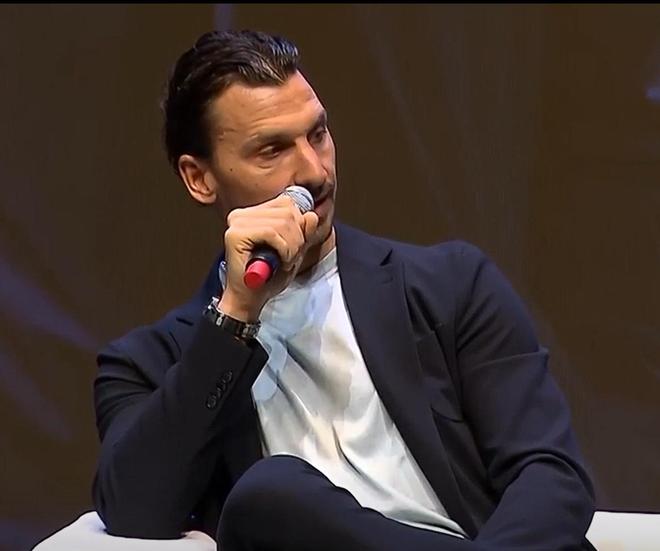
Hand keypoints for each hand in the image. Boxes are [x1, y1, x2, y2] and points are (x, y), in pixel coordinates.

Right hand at [218, 194, 318, 321]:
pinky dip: (284, 249)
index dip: (300, 225)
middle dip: (298, 238)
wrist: (250, 299)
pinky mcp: (235, 234)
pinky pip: (272, 232)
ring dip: (292, 247)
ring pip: (283, 221)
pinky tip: (279, 262)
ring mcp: (237, 222)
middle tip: (289, 257)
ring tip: (284, 261)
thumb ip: (304, 232)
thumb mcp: (295, 251)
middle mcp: (242, 214)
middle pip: (288, 211)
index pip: (287, 202)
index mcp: (254, 214)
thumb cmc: (269, 276)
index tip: (294, 247)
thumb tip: (312, 215)